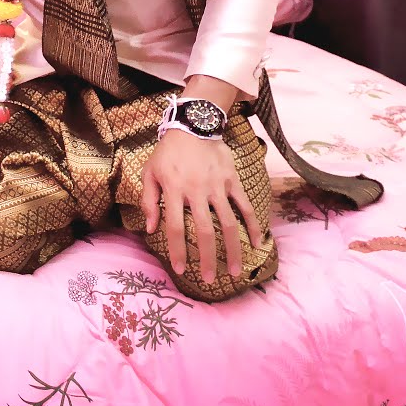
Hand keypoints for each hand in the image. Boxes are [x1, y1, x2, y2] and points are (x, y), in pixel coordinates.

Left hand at [141, 129, 264, 281]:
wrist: (193, 125)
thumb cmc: (168, 152)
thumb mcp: (150, 172)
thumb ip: (149, 201)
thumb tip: (150, 229)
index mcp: (175, 190)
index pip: (176, 228)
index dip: (178, 250)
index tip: (180, 270)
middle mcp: (197, 191)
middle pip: (205, 231)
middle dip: (207, 259)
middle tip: (209, 280)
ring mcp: (218, 186)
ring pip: (229, 223)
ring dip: (233, 250)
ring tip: (236, 272)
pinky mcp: (232, 180)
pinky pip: (246, 205)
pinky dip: (253, 225)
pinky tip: (257, 242)